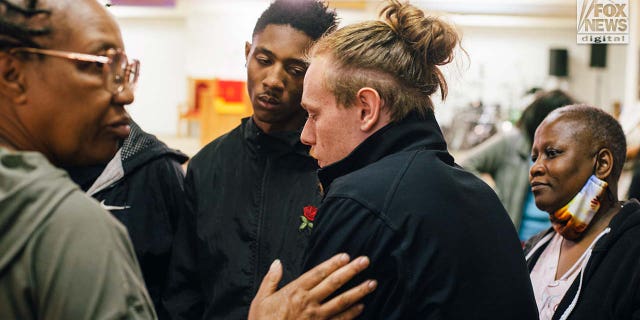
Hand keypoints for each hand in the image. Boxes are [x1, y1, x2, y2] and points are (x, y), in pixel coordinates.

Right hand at [248, 253, 375, 319]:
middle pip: (333, 283)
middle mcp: (308, 302)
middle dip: (351, 271)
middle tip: (365, 261)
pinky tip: (361, 307)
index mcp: (294, 291)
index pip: (318, 273)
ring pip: (341, 302)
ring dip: (358, 292)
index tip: (346, 256)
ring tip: (372, 283)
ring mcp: (316, 317)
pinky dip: (351, 314)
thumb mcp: (261, 300)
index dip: (333, 264)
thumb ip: (270, 279)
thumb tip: (277, 262)